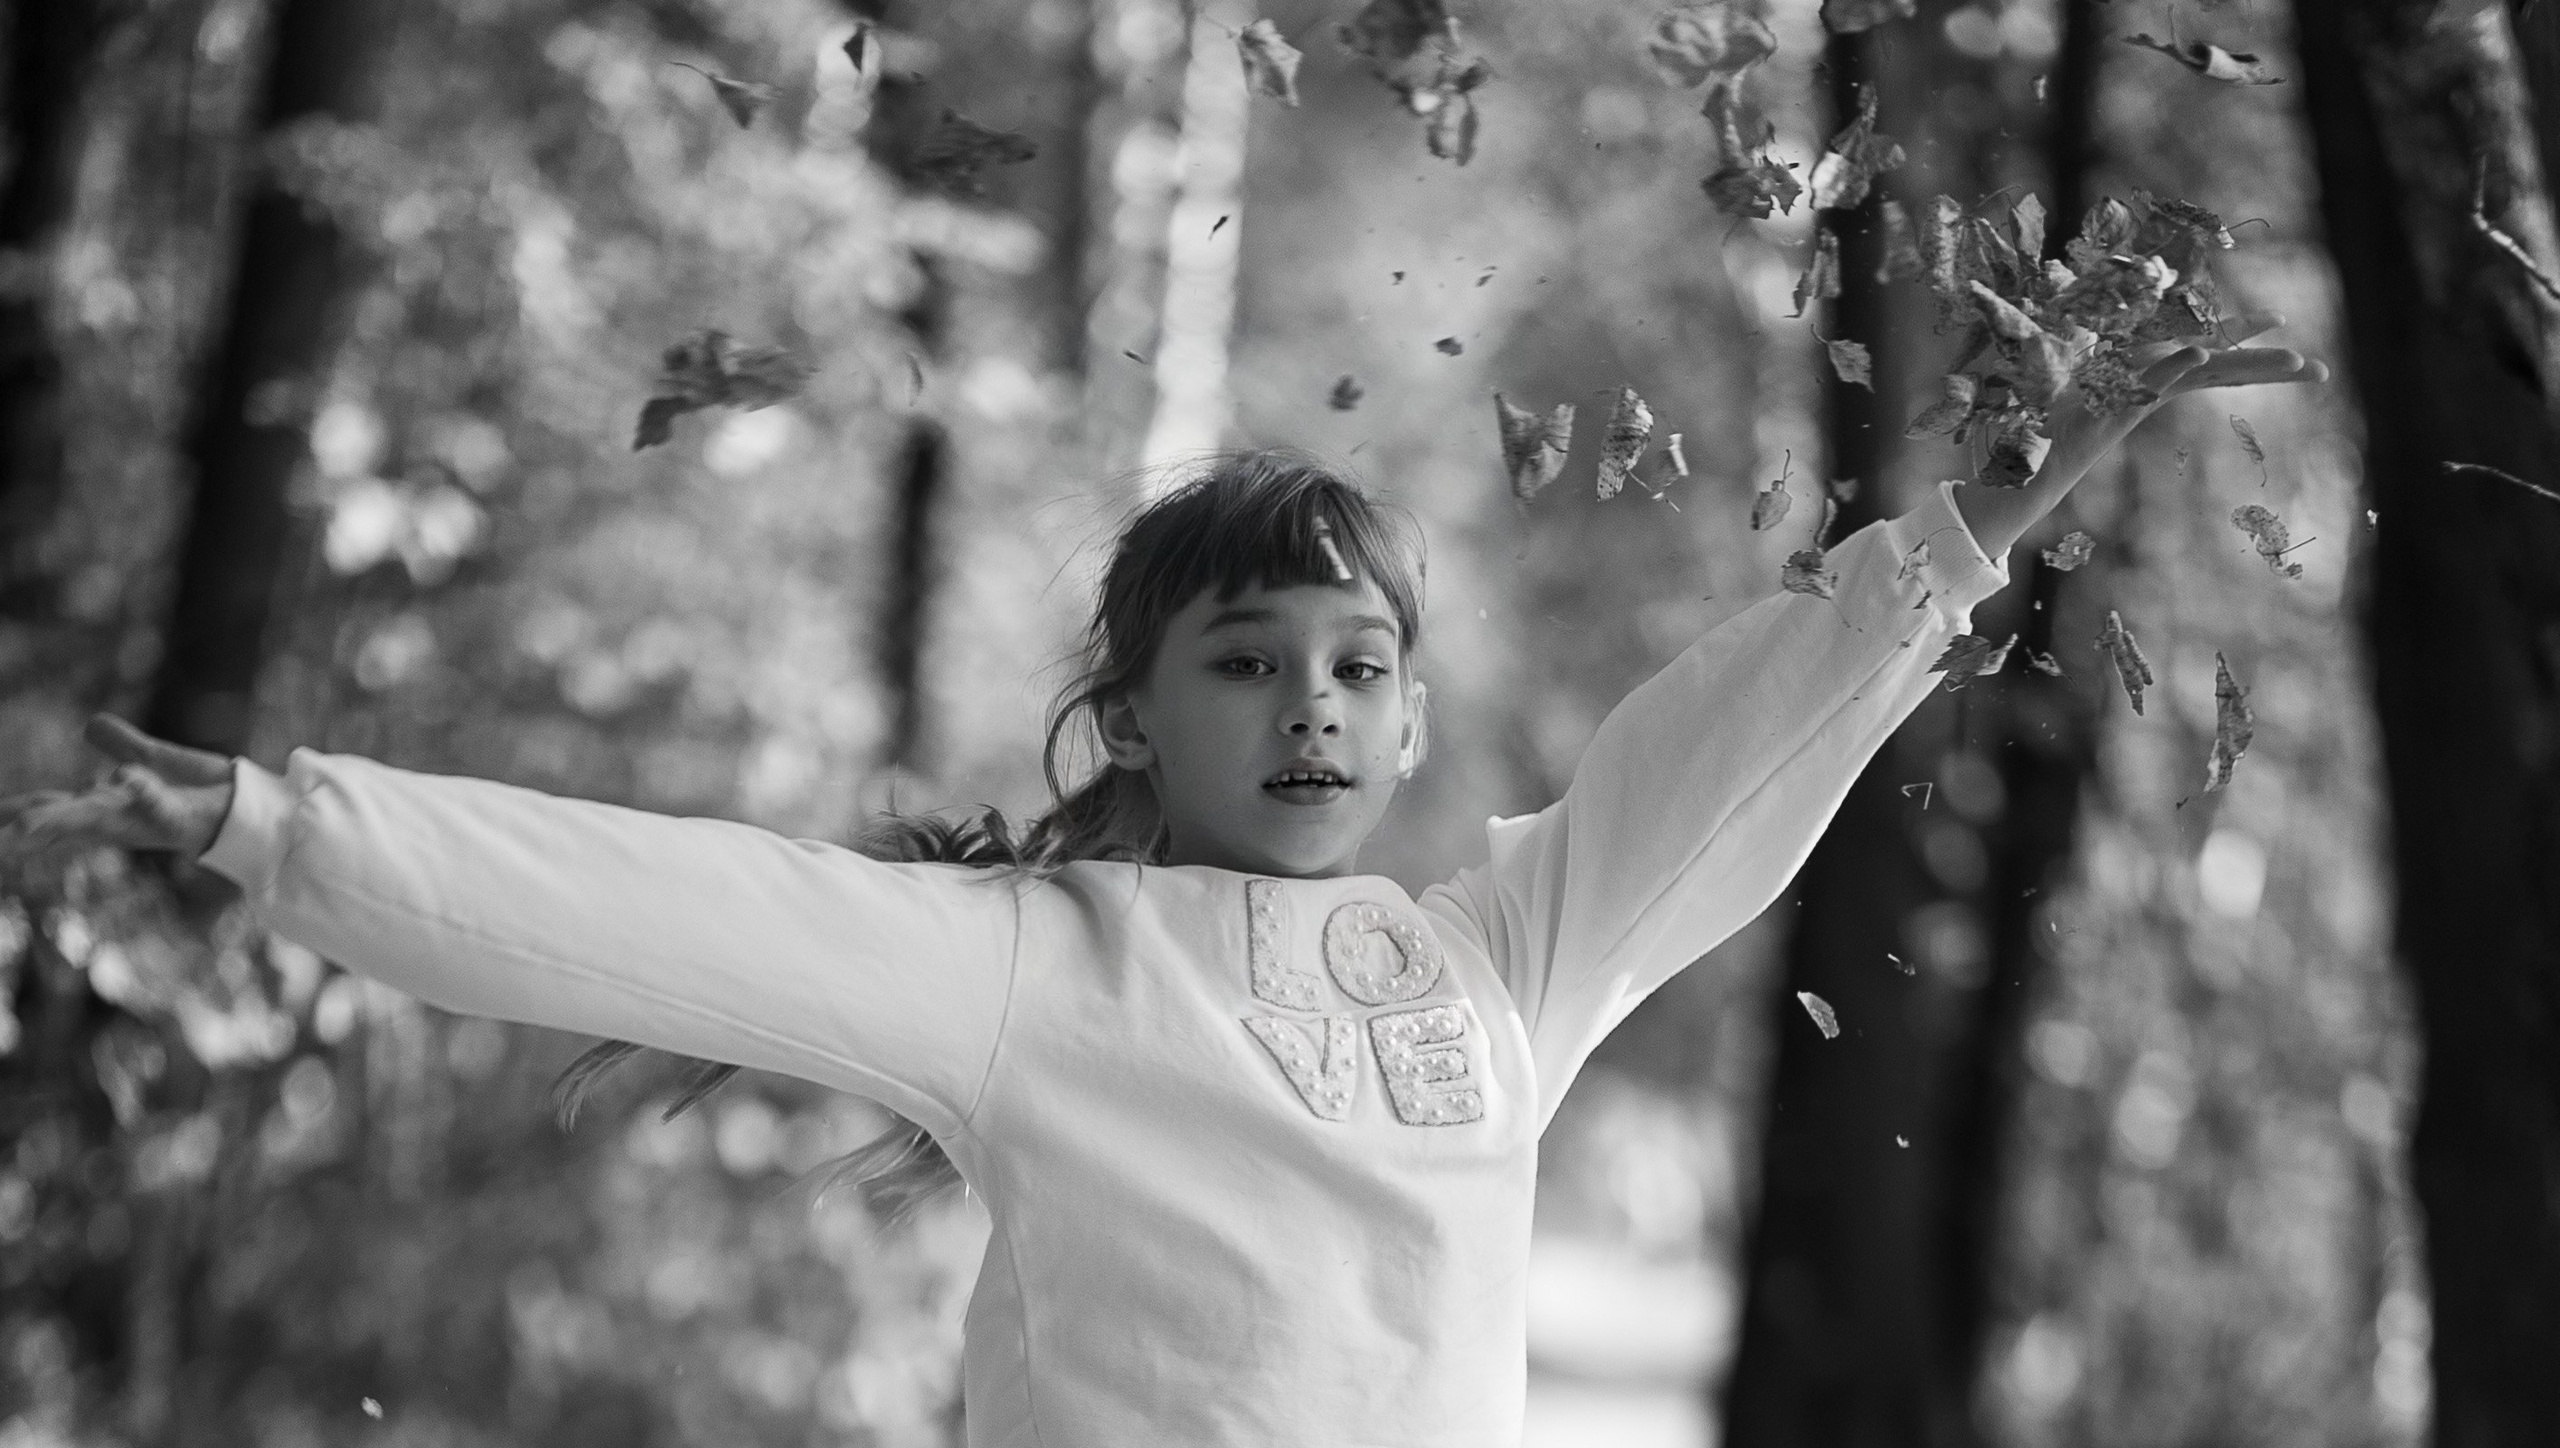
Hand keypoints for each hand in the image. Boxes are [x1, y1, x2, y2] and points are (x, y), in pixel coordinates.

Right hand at [0, 715, 236, 866]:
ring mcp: (148, 819)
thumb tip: (88, 725)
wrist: (254, 808)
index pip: (53, 807)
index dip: (20, 813)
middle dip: (27, 826)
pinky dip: (139, 790)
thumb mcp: (156, 761)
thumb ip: (123, 745)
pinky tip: (123, 777)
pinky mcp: (179, 815)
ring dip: (61, 820)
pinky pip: (156, 804)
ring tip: (24, 825)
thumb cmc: (205, 792)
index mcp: (110, 807)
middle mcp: (122, 818)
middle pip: (64, 820)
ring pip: (96, 819)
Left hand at [2041, 310, 2329, 485]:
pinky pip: (2146, 384)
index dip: (2241, 334)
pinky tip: (2199, 353)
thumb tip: (2071, 282)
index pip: (2203, 348)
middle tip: (2318, 369)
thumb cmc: (2037, 407)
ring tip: (2290, 359)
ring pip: (2197, 377)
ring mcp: (2134, 398)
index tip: (2282, 319)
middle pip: (2219, 370)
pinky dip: (2171, 367)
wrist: (2015, 460)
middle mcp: (2147, 385)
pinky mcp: (2110, 412)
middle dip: (2267, 367)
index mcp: (2142, 367)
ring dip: (2242, 364)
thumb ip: (2077, 325)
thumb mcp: (2061, 353)